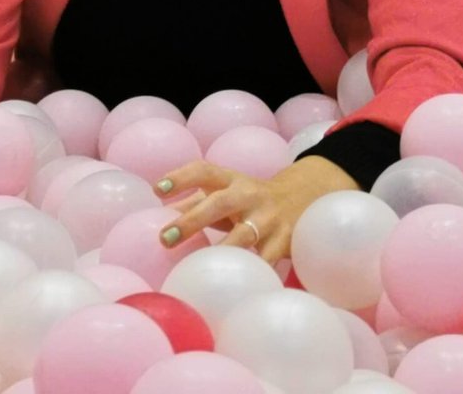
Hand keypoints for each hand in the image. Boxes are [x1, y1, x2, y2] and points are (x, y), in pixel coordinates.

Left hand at [154, 157, 358, 264]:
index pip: (204, 171)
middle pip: (220, 202)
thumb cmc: (251, 198)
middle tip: (164, 238)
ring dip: (222, 250)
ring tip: (201, 267)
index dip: (181, 177)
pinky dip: (253, 274)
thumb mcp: (228, 191)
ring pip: (244, 235)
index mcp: (233, 180)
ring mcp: (269, 219)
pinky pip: (266, 262)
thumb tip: (160, 210)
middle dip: (192, 220)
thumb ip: (196, 201)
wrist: (306, 196)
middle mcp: (250, 195)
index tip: (157, 189)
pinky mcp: (284, 242)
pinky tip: (236, 292)